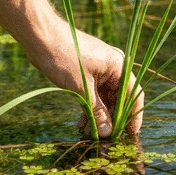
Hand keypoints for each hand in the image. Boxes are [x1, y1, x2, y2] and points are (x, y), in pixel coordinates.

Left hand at [25, 18, 143, 137]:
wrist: (41, 37)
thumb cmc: (64, 57)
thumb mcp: (82, 88)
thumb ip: (97, 111)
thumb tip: (107, 132)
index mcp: (118, 66)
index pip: (133, 94)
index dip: (134, 116)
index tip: (131, 134)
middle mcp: (113, 68)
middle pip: (119, 99)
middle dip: (111, 119)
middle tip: (104, 138)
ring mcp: (100, 71)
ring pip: (105, 99)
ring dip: (98, 116)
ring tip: (87, 132)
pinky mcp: (87, 73)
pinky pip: (93, 95)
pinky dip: (89, 108)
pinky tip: (81, 122)